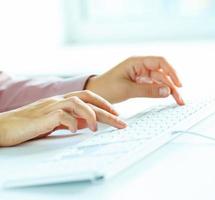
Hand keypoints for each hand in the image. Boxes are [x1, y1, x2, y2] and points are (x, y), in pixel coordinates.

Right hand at [0, 90, 125, 146]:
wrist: (4, 126)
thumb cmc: (28, 125)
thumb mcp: (54, 122)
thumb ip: (69, 119)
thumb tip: (86, 123)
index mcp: (62, 101)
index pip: (88, 97)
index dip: (104, 104)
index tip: (116, 114)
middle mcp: (58, 100)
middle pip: (88, 99)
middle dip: (107, 110)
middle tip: (121, 122)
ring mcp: (51, 106)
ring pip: (78, 103)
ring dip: (91, 115)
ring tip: (96, 128)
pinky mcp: (43, 116)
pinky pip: (62, 116)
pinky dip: (72, 123)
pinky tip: (75, 130)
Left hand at [86, 56, 184, 104]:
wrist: (94, 93)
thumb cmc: (106, 88)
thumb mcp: (127, 90)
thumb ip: (148, 91)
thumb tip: (167, 91)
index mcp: (136, 62)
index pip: (160, 62)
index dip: (171, 72)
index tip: (178, 84)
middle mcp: (140, 67)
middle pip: (162, 73)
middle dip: (172, 85)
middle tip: (180, 99)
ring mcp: (141, 75)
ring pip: (159, 81)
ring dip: (169, 90)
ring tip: (178, 101)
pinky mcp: (139, 83)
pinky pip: (154, 87)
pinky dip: (161, 92)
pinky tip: (168, 97)